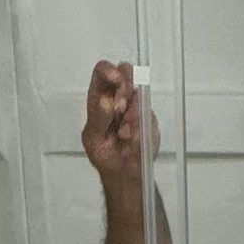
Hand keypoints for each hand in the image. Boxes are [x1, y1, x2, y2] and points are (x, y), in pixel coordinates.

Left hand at [81, 59, 154, 181]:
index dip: (109, 71)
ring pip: (139, 96)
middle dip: (125, 87)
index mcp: (99, 96)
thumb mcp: (93, 136)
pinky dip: (140, 130)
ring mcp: (136, 105)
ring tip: (123, 134)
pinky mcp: (150, 118)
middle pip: (126, 72)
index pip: (102, 71)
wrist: (123, 172)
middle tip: (121, 108)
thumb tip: (105, 101)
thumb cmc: (104, 152)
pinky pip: (149, 117)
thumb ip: (98, 117)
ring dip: (131, 116)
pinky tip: (132, 140)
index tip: (117, 81)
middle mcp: (118, 96)